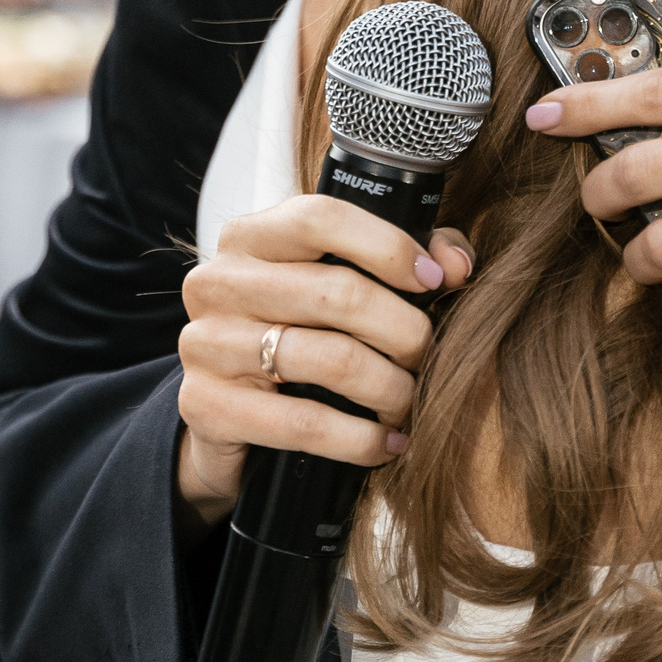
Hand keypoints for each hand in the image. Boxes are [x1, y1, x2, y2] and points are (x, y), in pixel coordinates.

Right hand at [174, 196, 473, 531]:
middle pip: (336, 291)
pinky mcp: (206, 406)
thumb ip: (403, 259)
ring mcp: (205, 344)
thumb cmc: (296, 337)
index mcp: (249, 238)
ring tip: (410, 401)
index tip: (434, 280)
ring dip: (390, 387)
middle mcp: (218, 282)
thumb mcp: (340, 284)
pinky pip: (305, 423)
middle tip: (429, 355)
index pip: (319, 217)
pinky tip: (387, 443)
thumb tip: (456, 263)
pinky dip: (361, 439)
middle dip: (404, 329)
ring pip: (329, 358)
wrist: (223, 417)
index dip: (387, 246)